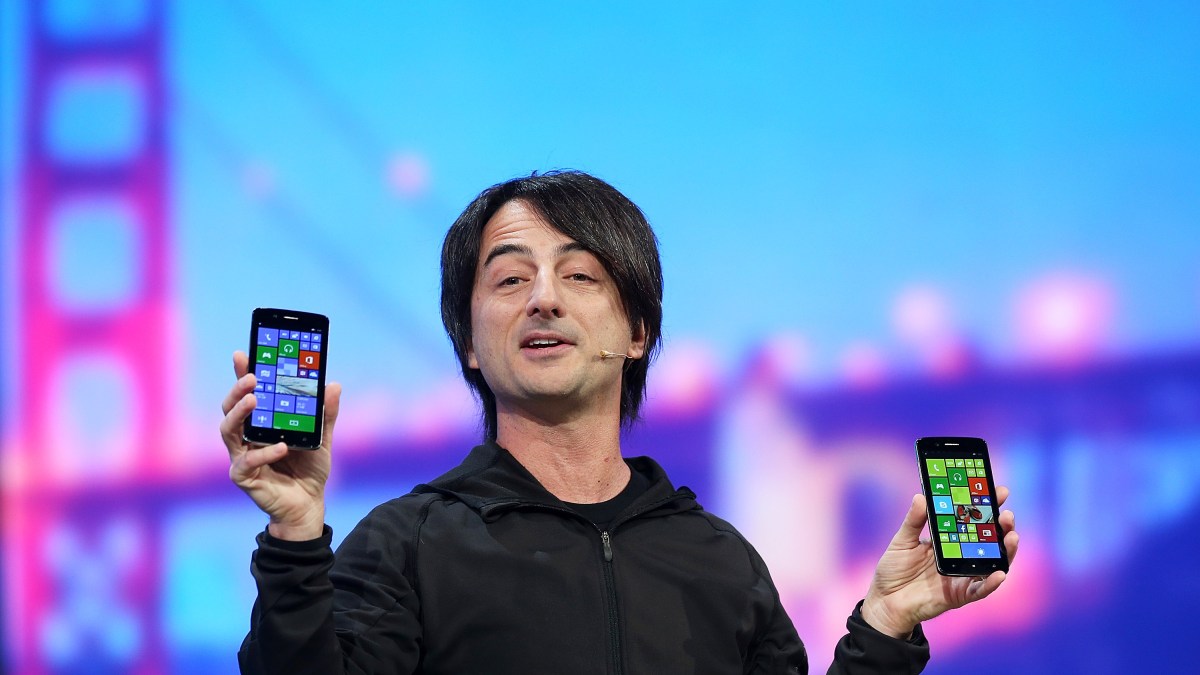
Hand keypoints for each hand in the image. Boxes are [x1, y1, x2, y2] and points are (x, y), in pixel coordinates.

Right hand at [220, 350, 341, 540]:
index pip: (247, 395)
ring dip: (240, 414)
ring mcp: (241, 456)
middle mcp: (245, 438)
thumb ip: (326, 413)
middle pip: (230, 408)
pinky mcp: (244, 477)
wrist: (309, 505)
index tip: (243, 353)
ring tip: (254, 400)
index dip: (242, 374)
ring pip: (228, 431)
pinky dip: (264, 452)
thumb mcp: (323, 438)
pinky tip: (281, 446)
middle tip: (251, 377)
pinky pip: (247, 462)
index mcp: (260, 424)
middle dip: (237, 390)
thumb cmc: (309, 470)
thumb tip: (333, 384)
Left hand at [860, 488, 1018, 638]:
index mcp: (949, 540)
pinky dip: (991, 583)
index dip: (987, 507)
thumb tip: (921, 496)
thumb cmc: (894, 569)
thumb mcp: (903, 540)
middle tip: (1007, 514)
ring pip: (993, 564)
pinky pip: (980, 590)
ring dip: (1006, 552)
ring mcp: (963, 576)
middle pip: (989, 541)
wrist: (885, 600)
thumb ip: (914, 521)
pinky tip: (1001, 572)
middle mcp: (961, 557)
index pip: (973, 521)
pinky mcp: (960, 595)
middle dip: (1002, 527)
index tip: (999, 491)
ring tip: (1012, 537)